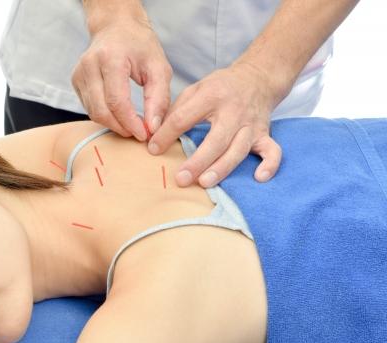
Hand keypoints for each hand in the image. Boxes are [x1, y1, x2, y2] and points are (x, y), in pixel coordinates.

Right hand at [72, 16, 171, 141]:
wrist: (116, 27)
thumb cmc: (139, 45)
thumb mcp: (159, 68)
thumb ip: (159, 99)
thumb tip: (152, 128)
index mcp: (110, 58)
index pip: (116, 101)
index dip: (130, 123)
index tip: (144, 134)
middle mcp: (89, 65)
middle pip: (101, 111)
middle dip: (121, 127)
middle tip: (138, 132)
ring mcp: (79, 73)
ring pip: (93, 113)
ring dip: (113, 124)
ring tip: (131, 123)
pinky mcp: (75, 81)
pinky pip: (89, 108)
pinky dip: (105, 115)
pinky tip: (119, 112)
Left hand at [147, 62, 282, 187]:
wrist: (258, 77)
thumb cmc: (221, 87)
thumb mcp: (195, 89)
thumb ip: (175, 109)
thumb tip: (154, 133)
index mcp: (211, 96)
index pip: (184, 118)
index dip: (166, 135)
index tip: (153, 150)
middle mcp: (233, 112)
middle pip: (215, 140)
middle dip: (198, 161)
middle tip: (181, 178)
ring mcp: (250, 125)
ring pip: (238, 150)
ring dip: (222, 168)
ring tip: (205, 182)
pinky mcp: (264, 134)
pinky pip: (272, 151)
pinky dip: (269, 165)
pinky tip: (258, 178)